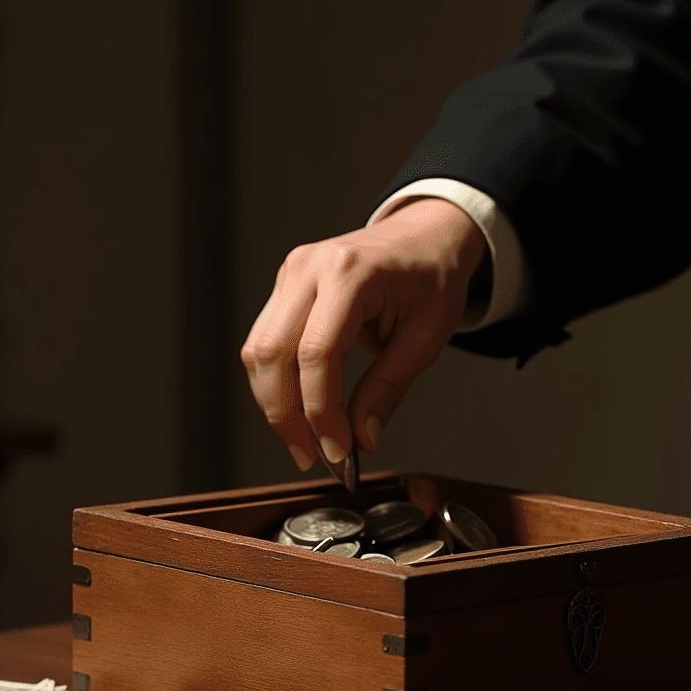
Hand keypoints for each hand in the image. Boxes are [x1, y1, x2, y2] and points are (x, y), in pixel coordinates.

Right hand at [241, 197, 486, 469]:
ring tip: (304, 441)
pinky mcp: (285, 286)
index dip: (320, 411)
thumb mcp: (426, 338)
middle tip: (311, 455)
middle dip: (285, 416)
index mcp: (351, 273)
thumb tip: (362, 439)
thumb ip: (388, 389)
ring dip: (274, 404)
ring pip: (258, 351)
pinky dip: (276, 382)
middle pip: (272, 354)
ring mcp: (291, 273)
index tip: (338, 449)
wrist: (426, 235)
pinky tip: (299, 410)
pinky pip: (265, 341)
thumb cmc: (432, 277)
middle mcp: (310, 268)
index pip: (317, 354)